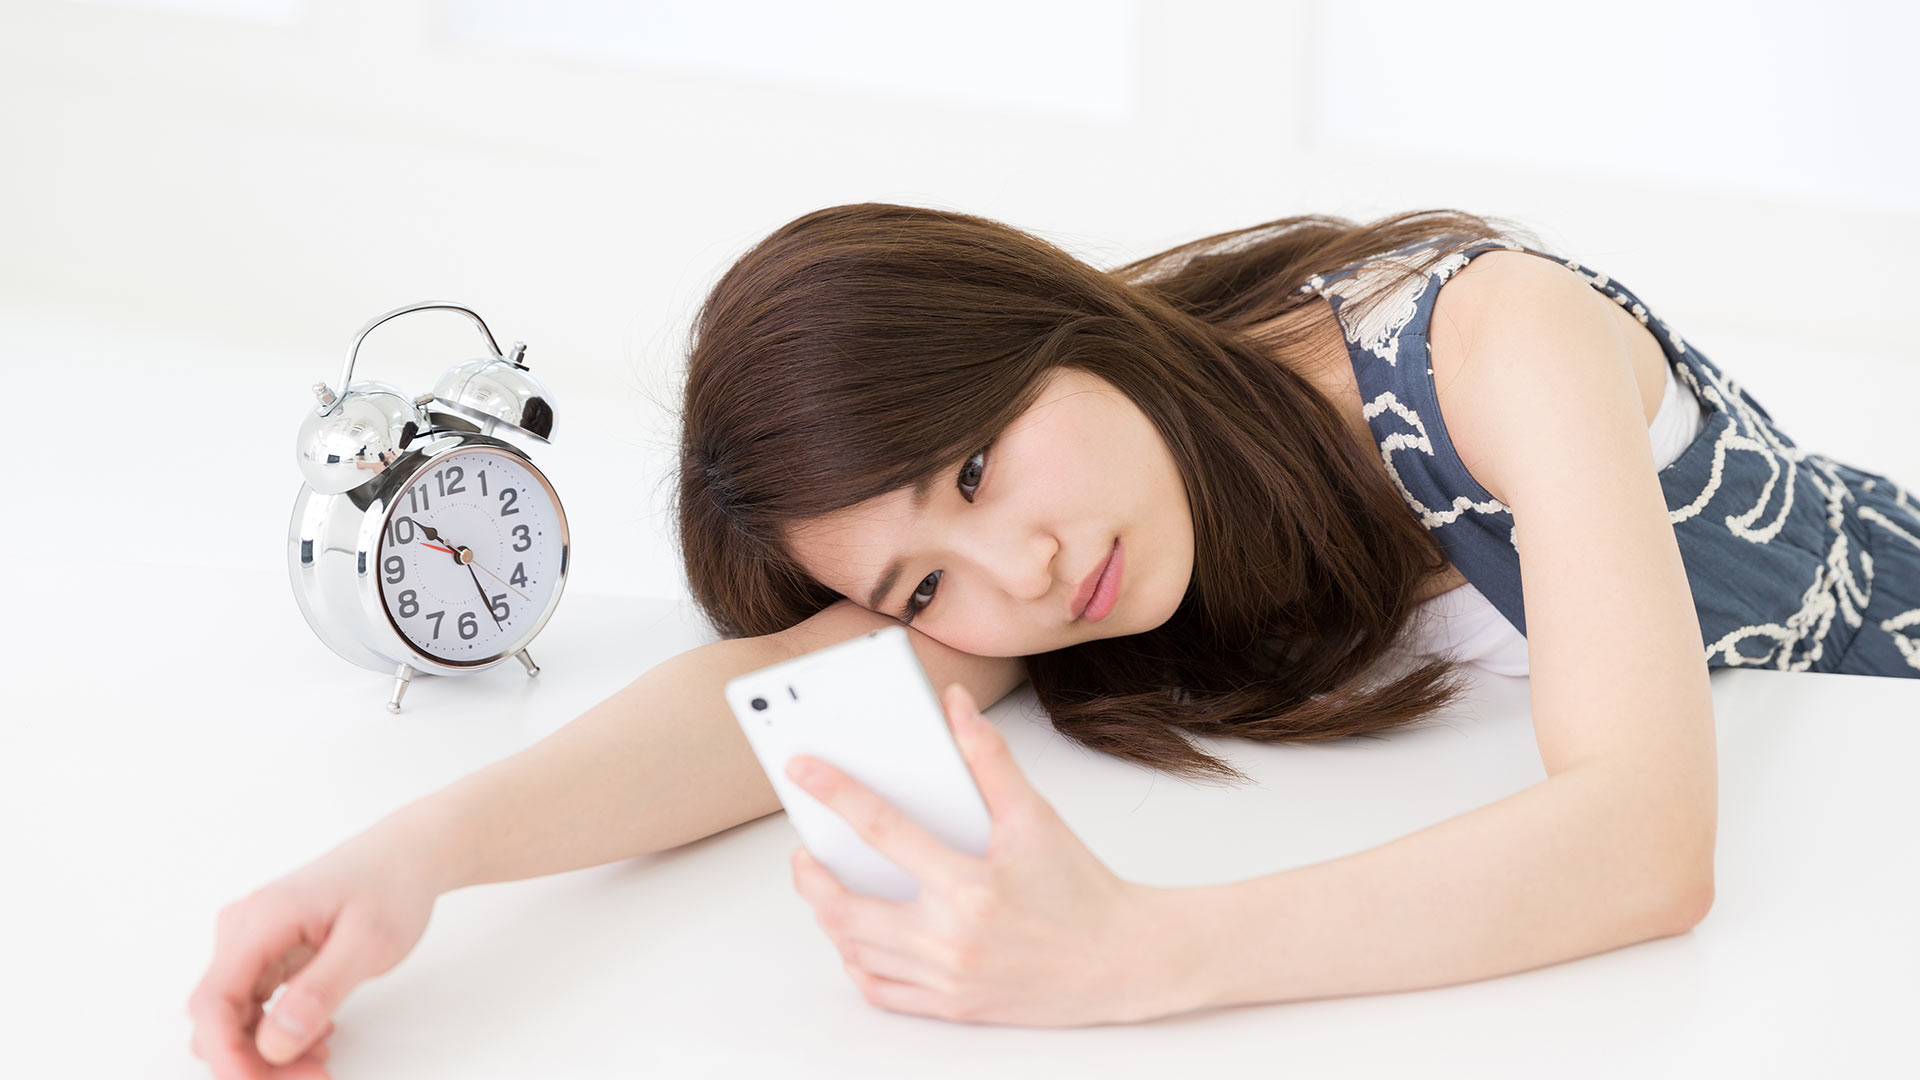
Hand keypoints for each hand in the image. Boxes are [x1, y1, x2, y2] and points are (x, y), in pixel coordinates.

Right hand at [187, 819, 443, 1076]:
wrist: (409, 854)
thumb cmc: (393, 885)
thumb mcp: (368, 942)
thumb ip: (320, 990)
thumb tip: (273, 1042)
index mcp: (259, 922)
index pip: (213, 1004)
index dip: (228, 1057)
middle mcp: (242, 931)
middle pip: (220, 1020)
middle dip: (256, 1062)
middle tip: (316, 1076)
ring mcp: (251, 943)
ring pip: (236, 1020)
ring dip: (270, 1052)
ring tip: (324, 1058)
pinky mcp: (266, 953)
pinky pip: (255, 1007)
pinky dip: (281, 1032)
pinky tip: (320, 1035)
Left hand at [784, 683, 1176, 1026]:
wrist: (1122, 960)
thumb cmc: (1082, 889)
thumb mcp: (1036, 816)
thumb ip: (988, 758)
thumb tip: (954, 707)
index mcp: (971, 886)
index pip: (883, 829)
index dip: (836, 792)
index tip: (803, 771)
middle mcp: (952, 939)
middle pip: (847, 907)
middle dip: (811, 874)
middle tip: (805, 850)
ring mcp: (948, 979)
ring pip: (855, 950)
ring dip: (828, 915)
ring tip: (825, 885)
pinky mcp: (951, 1007)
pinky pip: (880, 990)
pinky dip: (855, 961)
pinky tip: (854, 936)